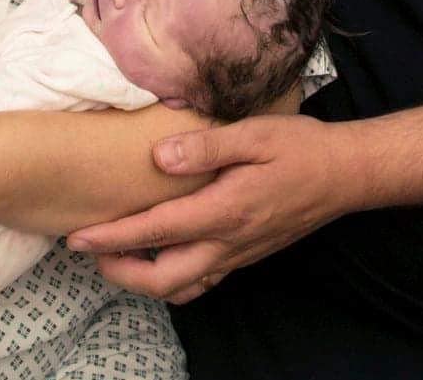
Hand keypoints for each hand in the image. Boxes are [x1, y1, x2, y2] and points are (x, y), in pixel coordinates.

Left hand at [65, 114, 355, 302]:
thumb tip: (157, 157)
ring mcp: (239, 254)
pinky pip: (203, 281)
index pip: (156, 232)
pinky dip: (173, 278)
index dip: (112, 237)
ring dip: (144, 279)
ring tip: (119, 255)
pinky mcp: (247, 255)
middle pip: (162, 280)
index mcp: (224, 211)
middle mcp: (229, 243)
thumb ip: (204, 147)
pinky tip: (162, 254)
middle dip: (120, 272)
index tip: (77, 238)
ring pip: (181, 288)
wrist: (346, 174)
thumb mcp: (254, 134)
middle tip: (90, 250)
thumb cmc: (300, 147)